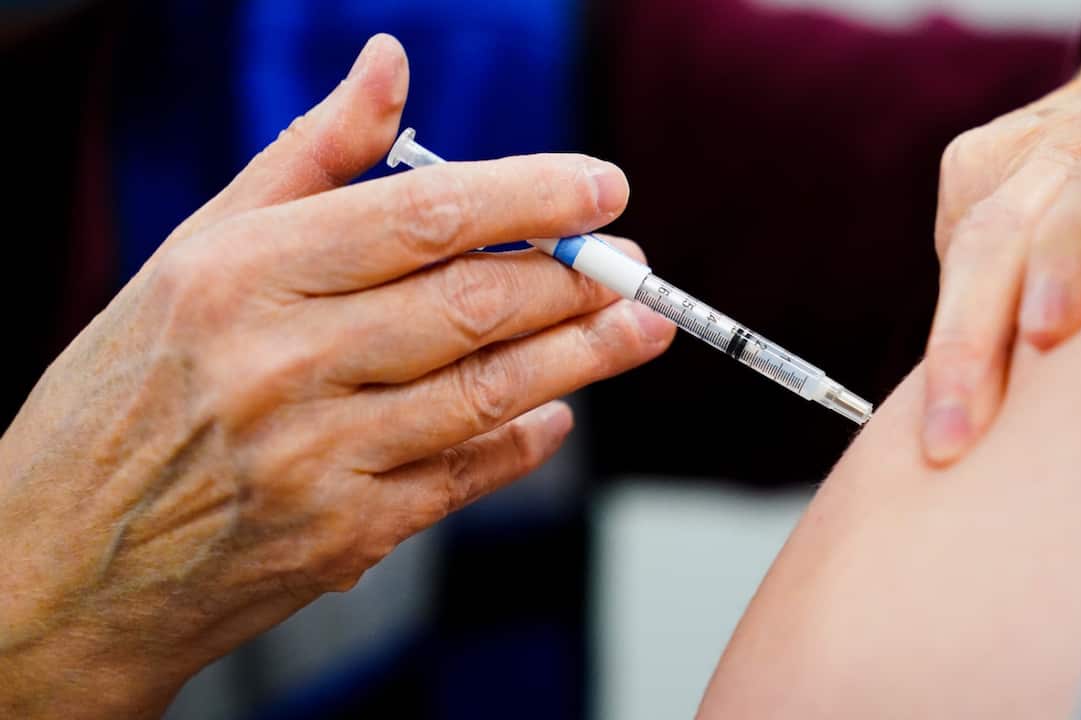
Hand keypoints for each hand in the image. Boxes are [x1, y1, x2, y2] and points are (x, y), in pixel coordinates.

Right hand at [0, 35, 673, 717]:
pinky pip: (463, 476)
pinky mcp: (341, 535)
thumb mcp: (195, 252)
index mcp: (242, 272)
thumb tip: (389, 64)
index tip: (604, 186)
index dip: (532, 195)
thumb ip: (308, 158)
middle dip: (577, 280)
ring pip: (488, 390)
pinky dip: (523, 443)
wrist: (58, 558)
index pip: (425, 214)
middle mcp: (280, 362)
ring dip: (581, 357)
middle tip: (633, 266)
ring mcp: (315, 457)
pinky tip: (556, 413)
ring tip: (639, 329)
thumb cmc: (133, 387)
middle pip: (474, 303)